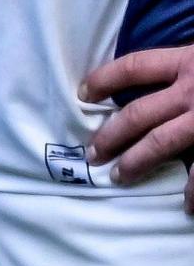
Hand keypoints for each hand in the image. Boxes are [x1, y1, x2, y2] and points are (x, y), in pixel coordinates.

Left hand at [88, 46, 193, 201]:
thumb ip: (193, 63)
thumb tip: (170, 74)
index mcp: (192, 60)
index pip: (135, 67)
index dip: (106, 79)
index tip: (83, 93)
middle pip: (138, 112)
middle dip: (111, 134)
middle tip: (93, 153)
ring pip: (162, 142)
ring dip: (137, 162)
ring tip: (119, 177)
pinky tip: (187, 206)